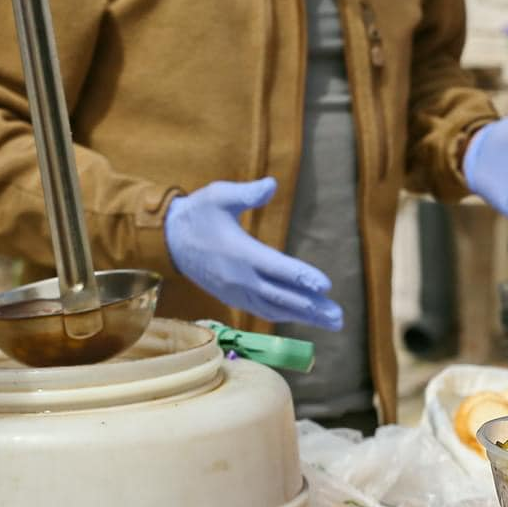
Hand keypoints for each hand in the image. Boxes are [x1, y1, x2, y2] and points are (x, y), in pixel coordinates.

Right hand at [165, 178, 342, 329]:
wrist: (168, 240)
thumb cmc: (198, 214)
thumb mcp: (218, 196)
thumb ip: (246, 193)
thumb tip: (271, 184)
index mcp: (241, 253)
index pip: (277, 268)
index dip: (302, 277)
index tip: (325, 286)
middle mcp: (240, 278)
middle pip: (282, 296)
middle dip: (312, 307)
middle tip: (339, 317)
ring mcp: (236, 291)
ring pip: (275, 308)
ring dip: (304, 316)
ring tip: (331, 322)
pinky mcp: (233, 297)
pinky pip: (263, 310)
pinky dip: (285, 315)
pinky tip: (303, 317)